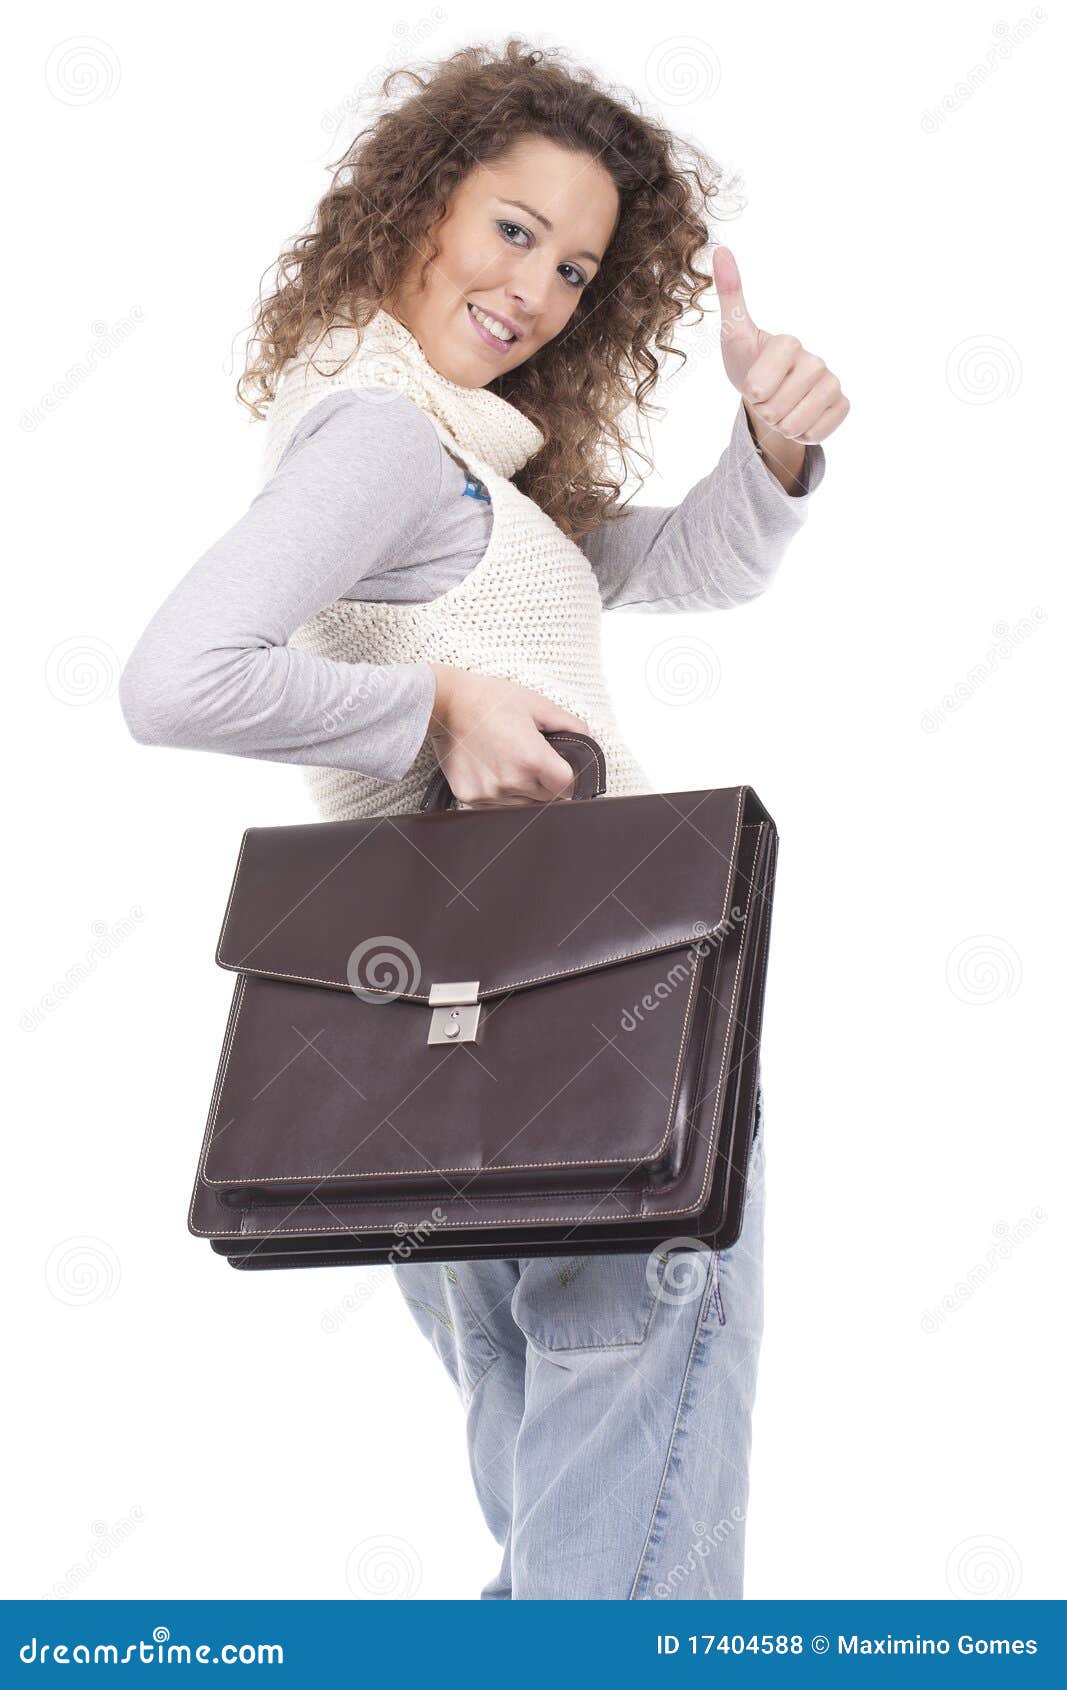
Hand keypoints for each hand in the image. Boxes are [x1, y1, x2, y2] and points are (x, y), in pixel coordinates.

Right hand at [427, 665, 590, 807]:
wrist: (446, 703)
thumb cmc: (490, 700)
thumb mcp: (537, 704)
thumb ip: (569, 724)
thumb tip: (587, 739)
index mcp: (532, 759)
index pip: (568, 789)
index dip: (570, 780)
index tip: (564, 772)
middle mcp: (512, 782)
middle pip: (547, 799)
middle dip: (547, 784)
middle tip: (532, 759)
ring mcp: (490, 793)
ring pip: (522, 805)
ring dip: (524, 790)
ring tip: (509, 761)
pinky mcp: (470, 797)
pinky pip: (496, 805)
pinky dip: (500, 793)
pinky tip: (492, 768)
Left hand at [712, 245, 848, 493]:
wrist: (769, 394)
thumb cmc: (748, 362)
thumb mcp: (734, 335)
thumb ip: (730, 295)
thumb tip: (720, 250)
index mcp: (788, 342)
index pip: (760, 386)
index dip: (751, 392)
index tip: (752, 384)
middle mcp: (815, 360)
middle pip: (777, 408)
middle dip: (764, 412)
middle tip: (767, 398)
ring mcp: (832, 382)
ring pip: (797, 423)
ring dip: (782, 425)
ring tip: (781, 409)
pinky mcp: (842, 404)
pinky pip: (818, 431)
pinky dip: (802, 434)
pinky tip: (799, 419)